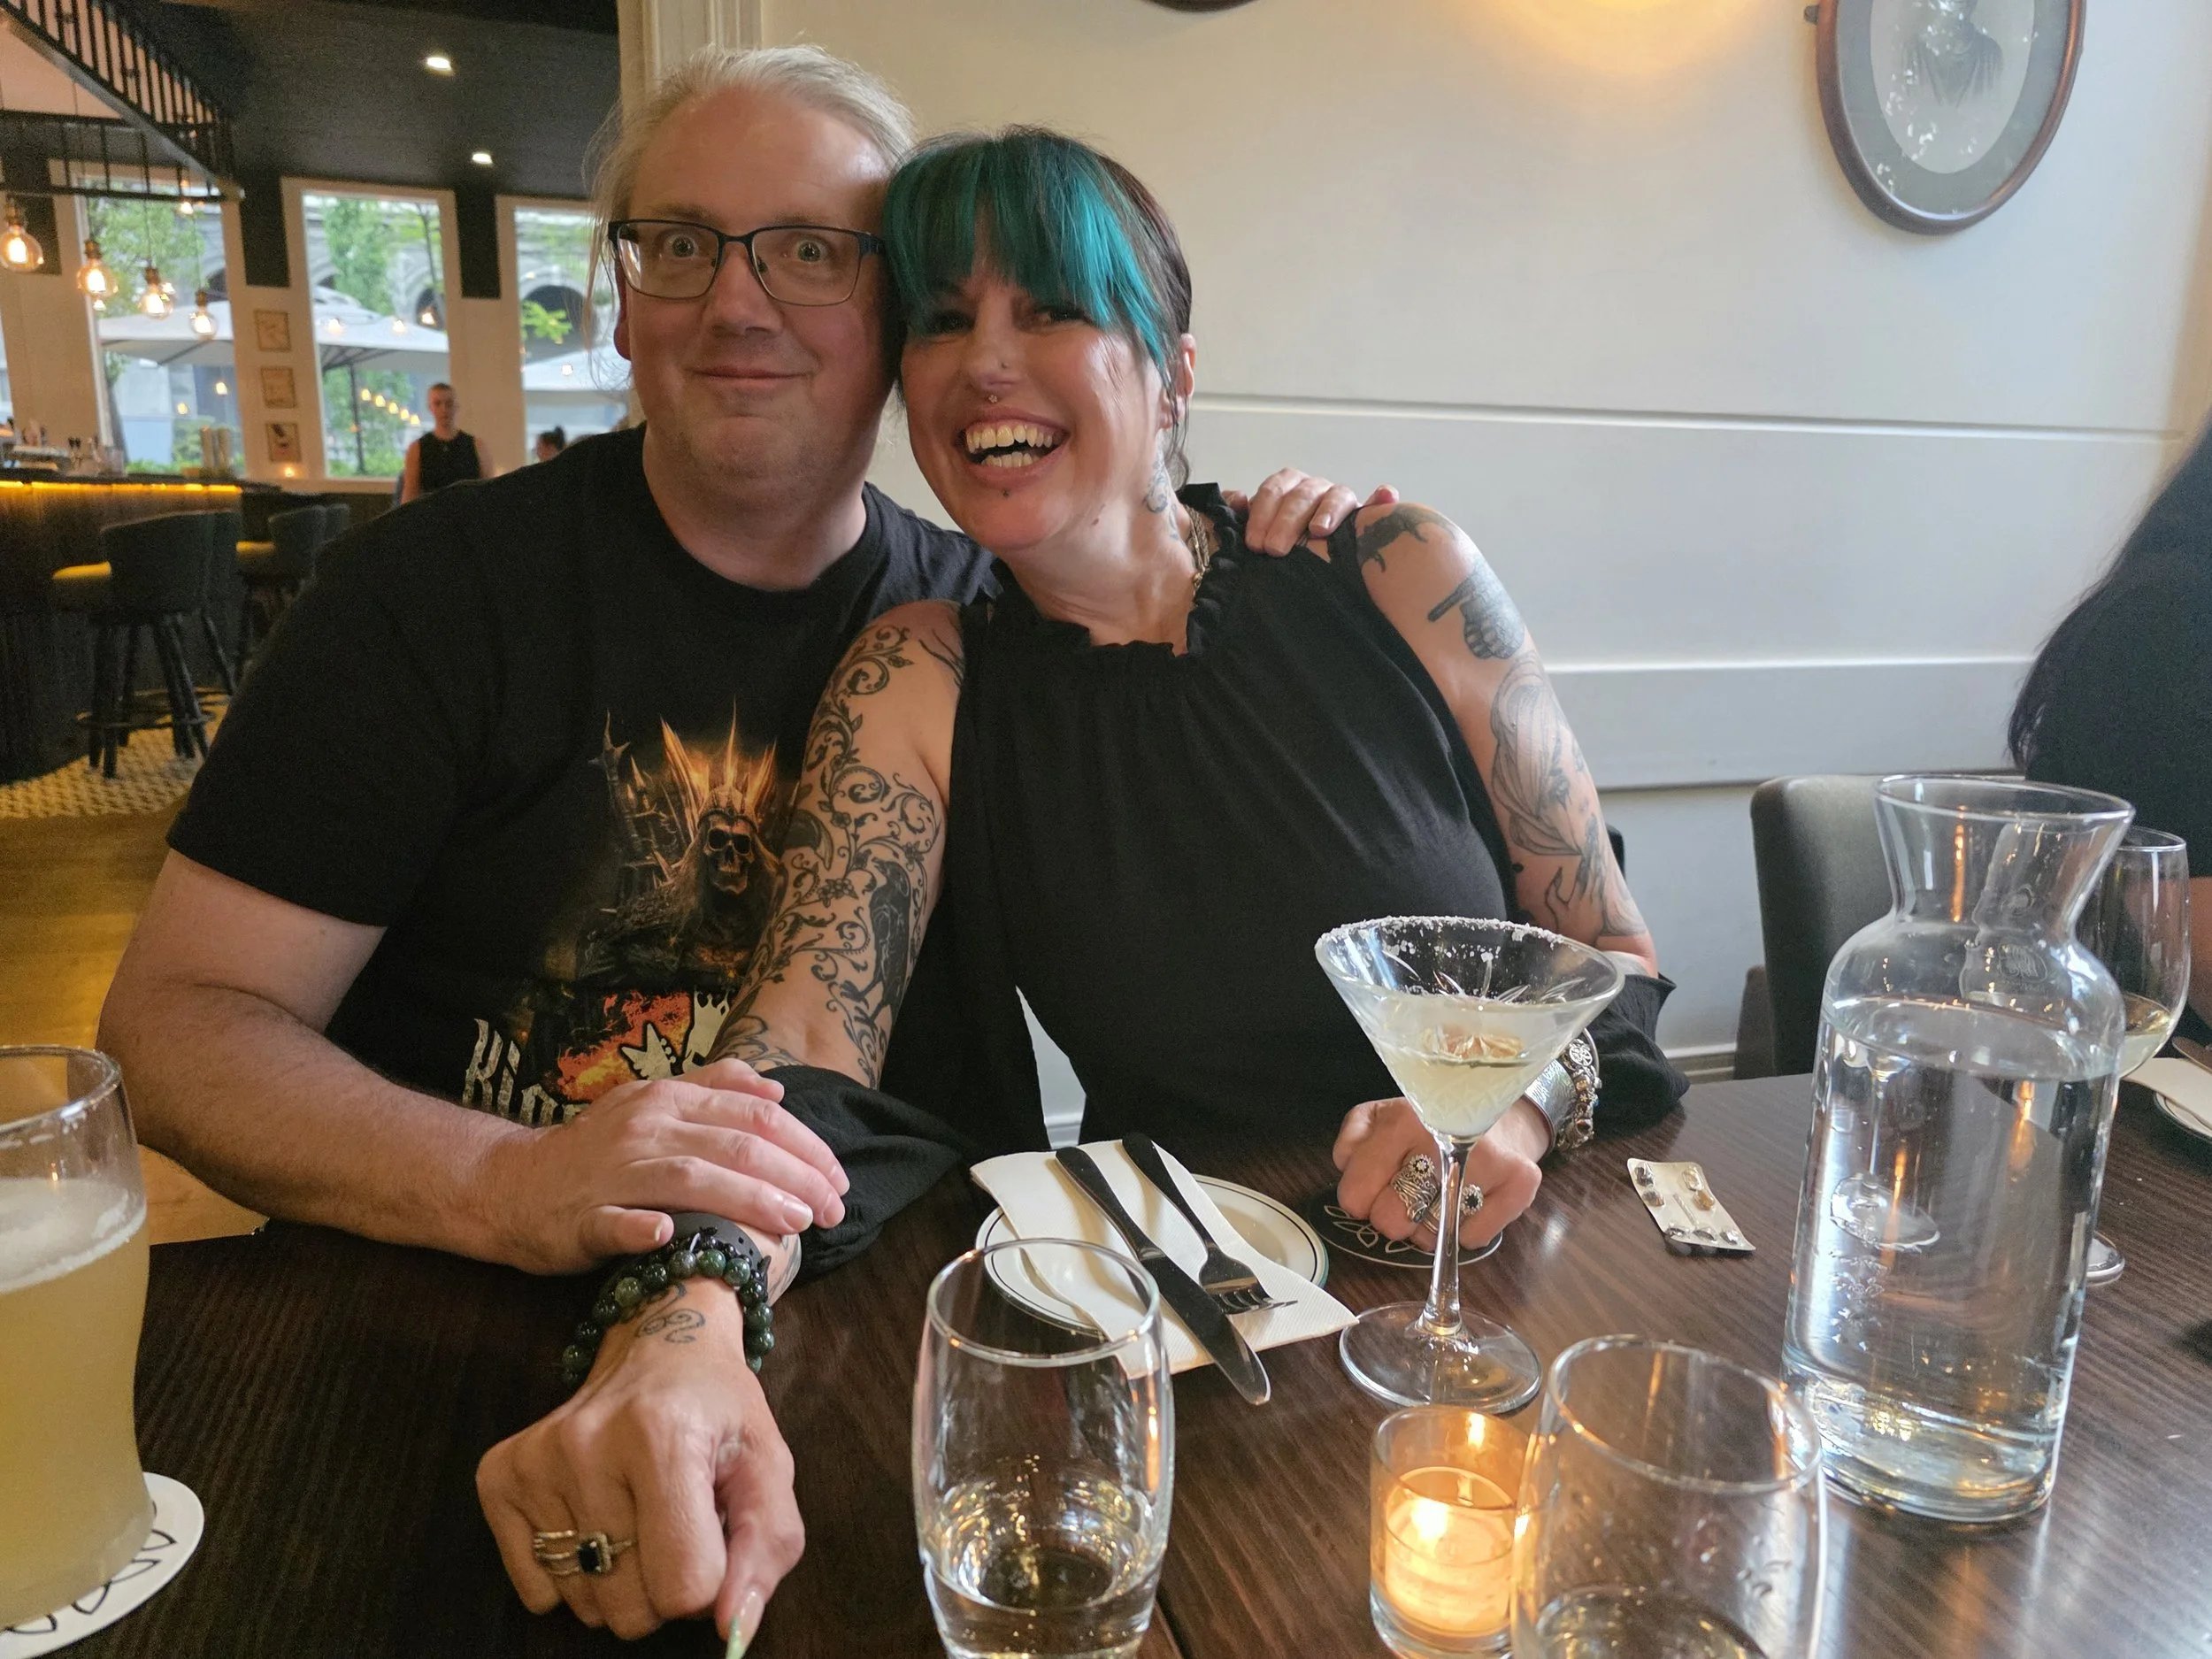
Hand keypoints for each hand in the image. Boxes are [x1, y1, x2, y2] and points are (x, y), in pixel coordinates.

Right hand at [478, 1276, 801, 1644]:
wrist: (659, 1344)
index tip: (713, 1534)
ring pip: (585, 1603)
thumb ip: (766, 1551)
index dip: (712, 1579)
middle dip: (663, 1583)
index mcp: (664, 1437)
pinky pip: (537, 1591)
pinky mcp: (499, 1475)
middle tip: (674, 1523)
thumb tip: (732, 1629)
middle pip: (630, 1608)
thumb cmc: (719, 1413)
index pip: (685, 1587)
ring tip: (637, 1513)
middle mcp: (588, 1445)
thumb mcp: (768, 1469)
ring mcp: (537, 1460)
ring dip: (619, 1578)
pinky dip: (573, 1573)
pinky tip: (595, 1515)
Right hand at [480, 1059, 847, 1273]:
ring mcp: (611, 1174)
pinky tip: (674, 1235)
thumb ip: (714, 1087)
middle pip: (735, 1145)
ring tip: (795, 1224)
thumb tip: (775, 1086)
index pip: (754, 1114)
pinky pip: (614, 1222)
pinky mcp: (580, 1220)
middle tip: (835, 1210)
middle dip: (795, 1177)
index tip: (839, 1178)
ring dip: (747, 1199)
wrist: (511, 1184)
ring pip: (689, 1178)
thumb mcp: (653, 1102)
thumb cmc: (595, 1150)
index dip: (805, 1146)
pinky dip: (643, 1227)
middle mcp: (645, 1128)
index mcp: (669, 1099)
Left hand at [1226, 473, 1400, 554]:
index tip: (1254, 543)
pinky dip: (1383, 498)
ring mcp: (1340, 500)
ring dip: (1329, 510)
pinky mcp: (1366, 516)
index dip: (1262, 514)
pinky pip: (1379, 503)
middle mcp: (1313, 489)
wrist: (1295, 564)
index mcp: (1286, 487)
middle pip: (1302, 494)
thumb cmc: (1271, 546)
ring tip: (1319, 530)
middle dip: (1287, 521)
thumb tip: (1237, 499)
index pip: (1273, 490)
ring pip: (1337, 494)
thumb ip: (1240, 514)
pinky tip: (1387, 497)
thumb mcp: (1251, 531)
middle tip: (1274, 550)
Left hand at [1331, 1097, 1544, 1248]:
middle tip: (1404, 1197)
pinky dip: (1463, 1230)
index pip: (1357, 1193)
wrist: (1498, 1111)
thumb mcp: (1379, 1118)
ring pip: (1431, 1235)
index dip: (1358, 1200)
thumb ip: (1353, 1141)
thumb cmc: (1429, 1122)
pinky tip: (1466, 1202)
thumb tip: (1348, 1168)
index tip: (1369, 1192)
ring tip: (1437, 1195)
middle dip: (1391, 1215)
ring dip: (1426, 1225)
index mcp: (1404, 1120)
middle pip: (1393, 1220)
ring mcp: (1489, 1162)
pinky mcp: (1521, 1182)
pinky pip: (1471, 1239)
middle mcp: (1447, 1138)